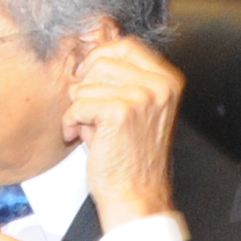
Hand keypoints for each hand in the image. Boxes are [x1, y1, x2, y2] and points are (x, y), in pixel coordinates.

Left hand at [61, 34, 182, 236]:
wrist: (137, 195)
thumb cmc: (133, 157)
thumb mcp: (138, 108)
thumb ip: (122, 79)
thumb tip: (89, 55)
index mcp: (168, 80)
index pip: (125, 45)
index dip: (100, 58)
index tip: (89, 76)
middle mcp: (159, 85)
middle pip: (102, 61)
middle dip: (87, 86)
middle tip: (90, 112)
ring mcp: (142, 97)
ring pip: (87, 84)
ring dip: (79, 108)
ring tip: (91, 129)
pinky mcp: (120, 113)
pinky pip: (79, 104)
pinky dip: (72, 122)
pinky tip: (82, 138)